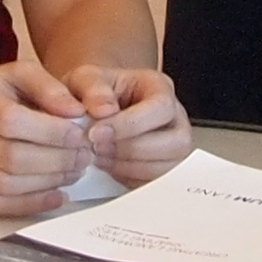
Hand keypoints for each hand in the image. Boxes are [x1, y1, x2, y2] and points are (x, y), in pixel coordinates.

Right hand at [0, 59, 98, 216]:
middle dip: (56, 159)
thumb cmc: (1, 93)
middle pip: (11, 157)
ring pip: (6, 184)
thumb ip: (50, 87)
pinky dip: (32, 204)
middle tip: (85, 154)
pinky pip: (0, 204)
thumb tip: (76, 112)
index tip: (80, 133)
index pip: (10, 121)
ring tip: (76, 170)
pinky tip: (58, 194)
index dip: (50, 131)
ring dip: (49, 181)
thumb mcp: (23, 73)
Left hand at [65, 64, 191, 185]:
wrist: (89, 108)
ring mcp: (171, 146)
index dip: (130, 124)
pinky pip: (156, 183)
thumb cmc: (94, 92)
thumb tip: (104, 110)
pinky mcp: (161, 168)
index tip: (97, 132)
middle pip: (175, 141)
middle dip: (132, 149)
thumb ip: (92, 89)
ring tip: (100, 157)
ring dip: (129, 167)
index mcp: (160, 88)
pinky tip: (109, 166)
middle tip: (98, 148)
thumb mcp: (85, 79)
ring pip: (168, 167)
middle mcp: (174, 118)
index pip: (161, 107)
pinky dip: (129, 179)